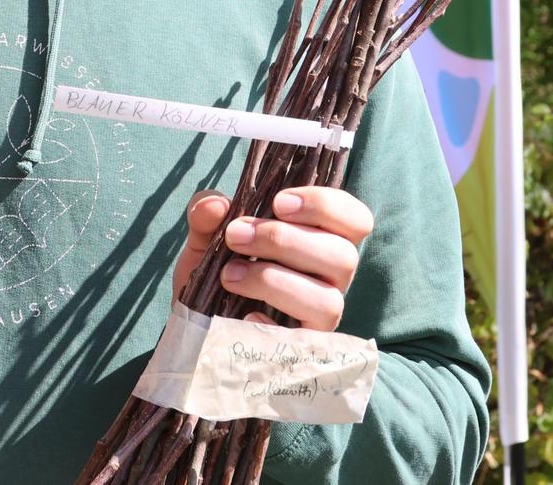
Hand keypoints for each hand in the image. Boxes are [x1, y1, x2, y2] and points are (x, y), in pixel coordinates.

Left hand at [175, 187, 373, 331]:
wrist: (197, 322)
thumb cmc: (218, 269)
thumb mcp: (206, 236)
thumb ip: (206, 213)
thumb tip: (215, 205)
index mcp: (323, 240)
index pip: (356, 220)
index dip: (326, 206)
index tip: (278, 203)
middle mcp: (332, 278)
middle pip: (343, 256)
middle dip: (284, 240)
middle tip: (235, 235)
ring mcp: (321, 316)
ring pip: (328, 300)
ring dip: (274, 281)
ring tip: (229, 274)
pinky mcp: (304, 349)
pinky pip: (303, 343)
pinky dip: (271, 325)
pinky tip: (243, 315)